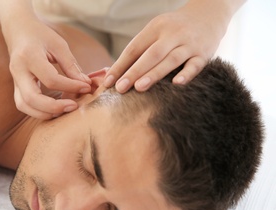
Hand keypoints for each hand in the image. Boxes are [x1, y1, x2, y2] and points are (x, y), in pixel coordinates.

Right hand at [8, 18, 91, 118]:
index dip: (70, 86)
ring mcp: (14, 80)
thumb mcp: (59, 45)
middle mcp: (18, 70)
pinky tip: (54, 109)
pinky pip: (23, 105)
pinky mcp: (15, 87)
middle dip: (54, 107)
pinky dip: (38, 111)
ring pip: (24, 105)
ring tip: (64, 110)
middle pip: (32, 98)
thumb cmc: (40, 35)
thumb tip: (85, 84)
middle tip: (74, 106)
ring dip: (45, 113)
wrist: (18, 30)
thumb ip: (71, 65)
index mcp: (29, 56)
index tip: (86, 87)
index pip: (50, 79)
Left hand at [103, 1, 232, 92]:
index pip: (134, 48)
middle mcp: (172, 34)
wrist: (209, 14)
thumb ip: (140, 50)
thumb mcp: (156, 31)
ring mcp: (189, 44)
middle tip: (120, 88)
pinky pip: (195, 65)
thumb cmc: (174, 29)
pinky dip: (186, 74)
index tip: (108, 82)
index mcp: (156, 28)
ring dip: (154, 74)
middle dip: (134, 72)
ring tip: (139, 88)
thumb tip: (116, 73)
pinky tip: (176, 84)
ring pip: (171, 60)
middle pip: (151, 54)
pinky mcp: (204, 53)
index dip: (120, 65)